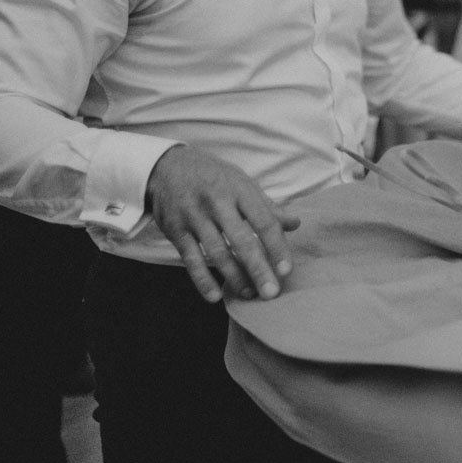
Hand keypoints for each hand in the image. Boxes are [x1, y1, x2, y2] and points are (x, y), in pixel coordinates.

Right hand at [145, 144, 300, 302]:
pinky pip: (191, 259)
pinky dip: (202, 279)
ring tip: (250, 294)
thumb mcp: (242, 184)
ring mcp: (194, 216)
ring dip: (234, 277)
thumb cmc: (214, 177)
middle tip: (271, 292)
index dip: (276, 247)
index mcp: (240, 190)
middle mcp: (217, 203)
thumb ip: (268, 207)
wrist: (166, 166)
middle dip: (258, 268)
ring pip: (217, 252)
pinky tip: (214, 296)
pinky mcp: (175, 229)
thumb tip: (295, 224)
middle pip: (241, 241)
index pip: (264, 221)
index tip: (286, 270)